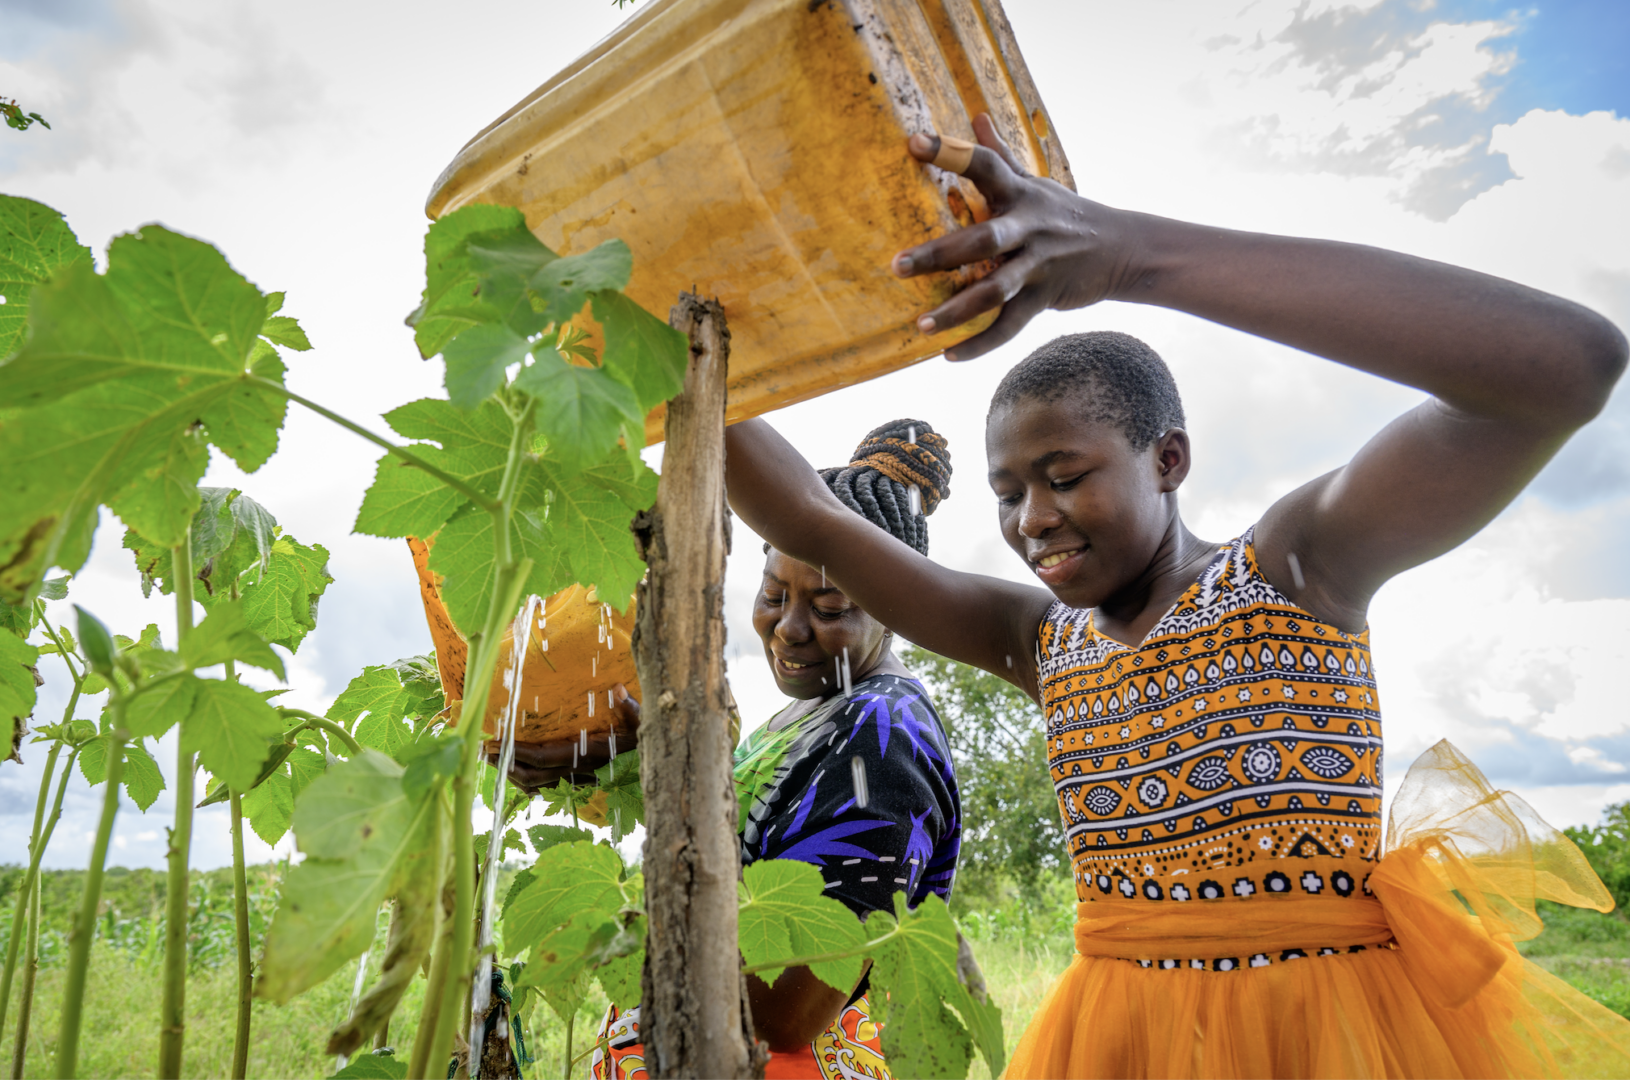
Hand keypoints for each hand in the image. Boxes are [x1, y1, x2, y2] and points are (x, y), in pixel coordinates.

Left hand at [485, 684, 640, 795]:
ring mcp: (576, 781)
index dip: (518, 751)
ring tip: (491, 760)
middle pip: (532, 775)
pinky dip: (525, 783)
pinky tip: (513, 772)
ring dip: (511, 774)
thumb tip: (616, 689)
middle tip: (482, 751)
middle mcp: (578, 772)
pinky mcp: (576, 784)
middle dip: (505, 764)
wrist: (655, 766)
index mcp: (587, 755)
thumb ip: (629, 707)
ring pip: (535, 786)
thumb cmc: (645, 740)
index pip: (544, 757)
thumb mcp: (642, 722)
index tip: (496, 741)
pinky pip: (544, 789)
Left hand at [892, 113, 1137, 361]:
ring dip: (956, 311)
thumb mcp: (1036, 182)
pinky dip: (980, 344)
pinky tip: (949, 355)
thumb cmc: (1065, 213)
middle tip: (898, 266)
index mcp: (1022, 193)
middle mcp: (1029, 227)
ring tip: (921, 325)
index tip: (913, 142)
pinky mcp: (1046, 298)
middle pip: (982, 239)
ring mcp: (1038, 265)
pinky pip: (1010, 326)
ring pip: (995, 291)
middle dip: (940, 254)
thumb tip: (976, 117)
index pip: (986, 165)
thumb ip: (1002, 154)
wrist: (1124, 249)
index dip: (951, 151)